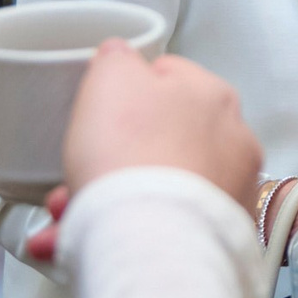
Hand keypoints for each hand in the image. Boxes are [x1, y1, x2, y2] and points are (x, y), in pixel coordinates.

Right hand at [23, 40, 262, 261]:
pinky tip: (85, 242)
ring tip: (66, 221)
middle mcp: (231, 141)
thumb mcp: (110, 78)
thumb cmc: (133, 159)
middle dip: (106, 161)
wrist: (149, 240)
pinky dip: (124, 233)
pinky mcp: (214, 237)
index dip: (122, 97)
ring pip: (153, 190)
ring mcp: (227, 192)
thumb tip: (119, 56)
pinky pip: (160, 228)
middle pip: (156, 142)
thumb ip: (116, 60)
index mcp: (213, 95)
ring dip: (105, 202)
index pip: (167, 79)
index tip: (100, 116)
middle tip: (75, 178)